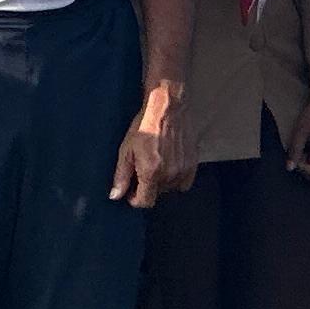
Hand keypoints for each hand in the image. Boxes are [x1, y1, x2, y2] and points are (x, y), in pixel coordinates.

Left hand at [111, 86, 195, 207]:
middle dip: (147, 187)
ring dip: (162, 182)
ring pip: (170, 188)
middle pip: (157, 194)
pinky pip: (185, 182)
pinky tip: (169, 165)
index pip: (145, 202)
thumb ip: (121, 176)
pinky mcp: (193, 162)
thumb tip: (116, 196)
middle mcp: (170, 174)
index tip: (131, 191)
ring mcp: (183, 169)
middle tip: (142, 171)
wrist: (167, 106)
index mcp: (151, 173)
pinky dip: (176, 178)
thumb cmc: (144, 125)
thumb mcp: (126, 150)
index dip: (135, 199)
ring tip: (156, 164)